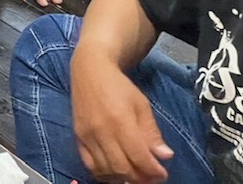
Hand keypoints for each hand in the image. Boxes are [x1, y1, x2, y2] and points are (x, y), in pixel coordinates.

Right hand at [72, 52, 173, 182]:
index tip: (162, 173)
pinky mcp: (78, 137)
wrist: (89, 70)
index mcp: (120, 121)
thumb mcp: (141, 104)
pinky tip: (115, 171)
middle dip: (140, 178)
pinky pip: (89, 165)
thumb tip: (165, 156)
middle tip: (151, 176)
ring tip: (135, 173)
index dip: (153, 171)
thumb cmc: (118, 85)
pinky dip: (104, 174)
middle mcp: (101, 131)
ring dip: (123, 178)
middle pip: (122, 168)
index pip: (139, 157)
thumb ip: (152, 132)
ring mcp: (87, 136)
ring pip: (106, 171)